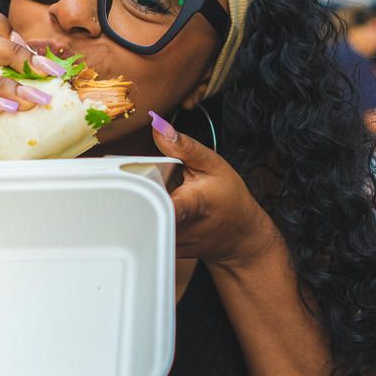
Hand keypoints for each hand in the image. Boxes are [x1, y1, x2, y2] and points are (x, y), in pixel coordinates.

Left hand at [149, 111, 278, 267]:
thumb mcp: (213, 165)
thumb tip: (159, 127)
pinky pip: (145, 228)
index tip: (136, 180)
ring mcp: (170, 243)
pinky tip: (159, 206)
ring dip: (142, 201)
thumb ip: (184, 147)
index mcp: (191, 204)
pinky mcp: (163, 249)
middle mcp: (178, 228)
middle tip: (147, 178)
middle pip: (143, 206)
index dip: (147, 192)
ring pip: (142, 218)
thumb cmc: (229, 199)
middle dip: (137, 188)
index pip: (164, 205)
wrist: (239, 235)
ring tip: (159, 193)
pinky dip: (146, 213)